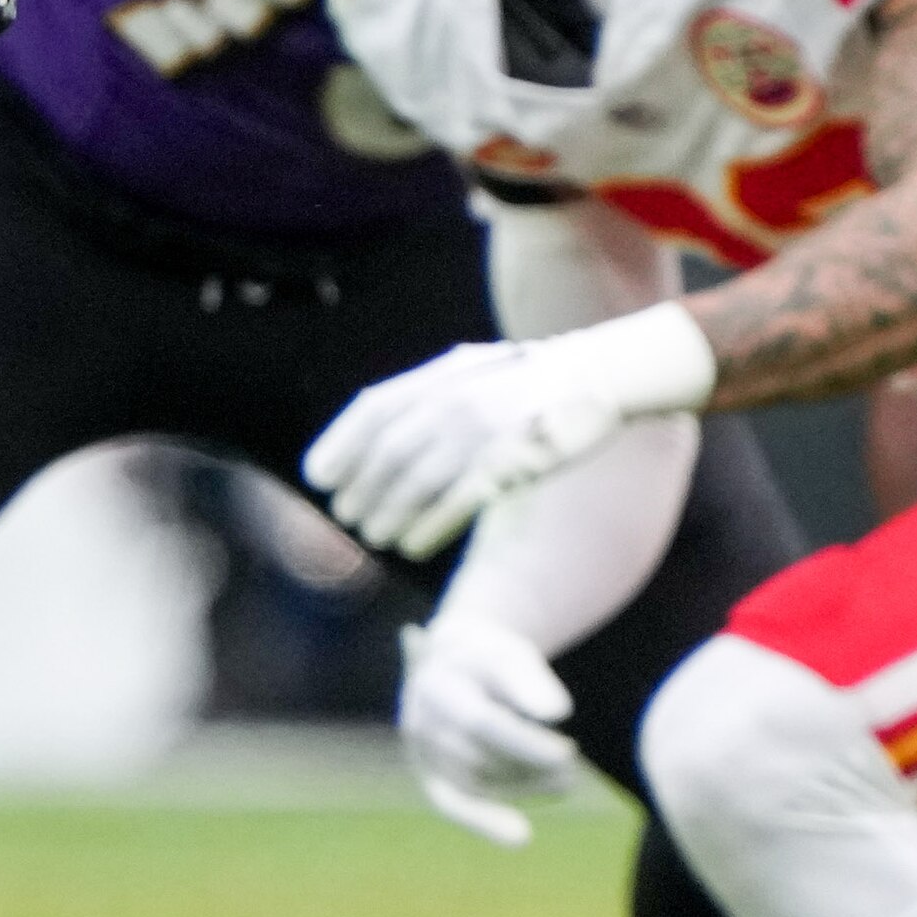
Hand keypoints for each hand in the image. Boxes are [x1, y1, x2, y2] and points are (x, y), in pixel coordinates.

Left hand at [303, 304, 717, 560]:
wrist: (598, 374)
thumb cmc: (527, 382)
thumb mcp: (472, 372)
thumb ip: (428, 398)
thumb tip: (378, 434)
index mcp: (444, 375)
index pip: (375, 408)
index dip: (340, 444)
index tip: (318, 477)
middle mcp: (460, 399)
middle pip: (392, 450)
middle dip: (362, 487)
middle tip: (345, 515)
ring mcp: (489, 429)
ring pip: (421, 478)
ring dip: (389, 512)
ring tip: (372, 536)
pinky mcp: (518, 460)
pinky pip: (463, 498)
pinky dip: (431, 524)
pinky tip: (411, 544)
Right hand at [395, 612, 583, 846]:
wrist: (453, 666)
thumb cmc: (489, 659)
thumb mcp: (510, 654)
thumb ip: (531, 680)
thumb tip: (557, 713)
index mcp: (436, 683)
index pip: (481, 721)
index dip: (524, 742)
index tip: (566, 754)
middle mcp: (419, 720)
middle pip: (478, 754)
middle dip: (529, 763)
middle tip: (571, 764)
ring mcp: (422, 752)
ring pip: (475, 780)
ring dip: (523, 784)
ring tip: (565, 781)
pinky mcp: (431, 776)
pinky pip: (455, 804)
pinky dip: (485, 822)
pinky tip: (521, 836)